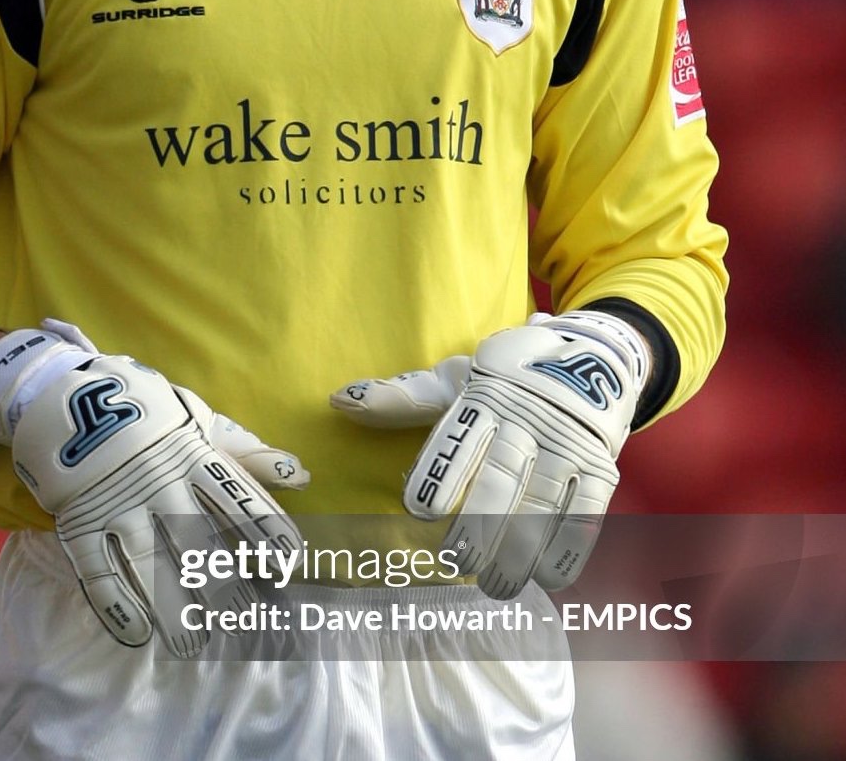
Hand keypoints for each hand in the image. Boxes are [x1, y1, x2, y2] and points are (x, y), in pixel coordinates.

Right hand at [0, 320, 307, 656]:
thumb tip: (301, 476)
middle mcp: (159, 485)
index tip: (289, 563)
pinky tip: (137, 633)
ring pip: (149, 564)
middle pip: (196, 542)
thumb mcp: (199, 422)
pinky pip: (97, 569)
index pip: (235, 498)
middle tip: (248, 621)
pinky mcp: (78, 521)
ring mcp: (117, 506)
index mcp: (193, 457)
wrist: (66, 393)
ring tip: (195, 647)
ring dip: (173, 608)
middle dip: (222, 585)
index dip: (262, 529)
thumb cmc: (148, 414)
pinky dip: (115, 603)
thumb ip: (247, 455)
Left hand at [331, 311, 647, 598]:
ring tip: (496, 586)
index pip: (461, 437)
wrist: (594, 354)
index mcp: (486, 397)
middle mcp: (528, 421)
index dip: (441, 471)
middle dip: (480, 523)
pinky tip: (547, 578)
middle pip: (502, 477)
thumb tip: (339, 401)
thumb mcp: (457, 379)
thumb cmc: (507, 376)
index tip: (418, 510)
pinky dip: (569, 547)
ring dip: (521, 549)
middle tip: (457, 562)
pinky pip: (588, 510)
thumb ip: (403, 400)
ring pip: (543, 502)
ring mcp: (567, 444)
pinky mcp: (600, 464)